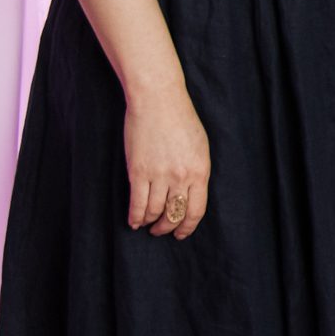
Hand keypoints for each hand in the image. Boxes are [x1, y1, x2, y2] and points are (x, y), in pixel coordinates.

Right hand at [125, 89, 210, 238]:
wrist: (158, 101)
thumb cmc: (181, 120)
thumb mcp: (200, 147)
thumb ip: (196, 171)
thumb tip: (189, 194)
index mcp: (200, 171)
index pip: (195, 210)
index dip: (187, 226)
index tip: (181, 234)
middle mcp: (181, 177)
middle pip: (174, 214)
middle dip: (167, 227)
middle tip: (161, 231)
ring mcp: (159, 175)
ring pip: (154, 212)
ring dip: (150, 222)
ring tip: (147, 225)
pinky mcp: (138, 172)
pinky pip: (137, 203)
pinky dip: (135, 216)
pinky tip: (134, 220)